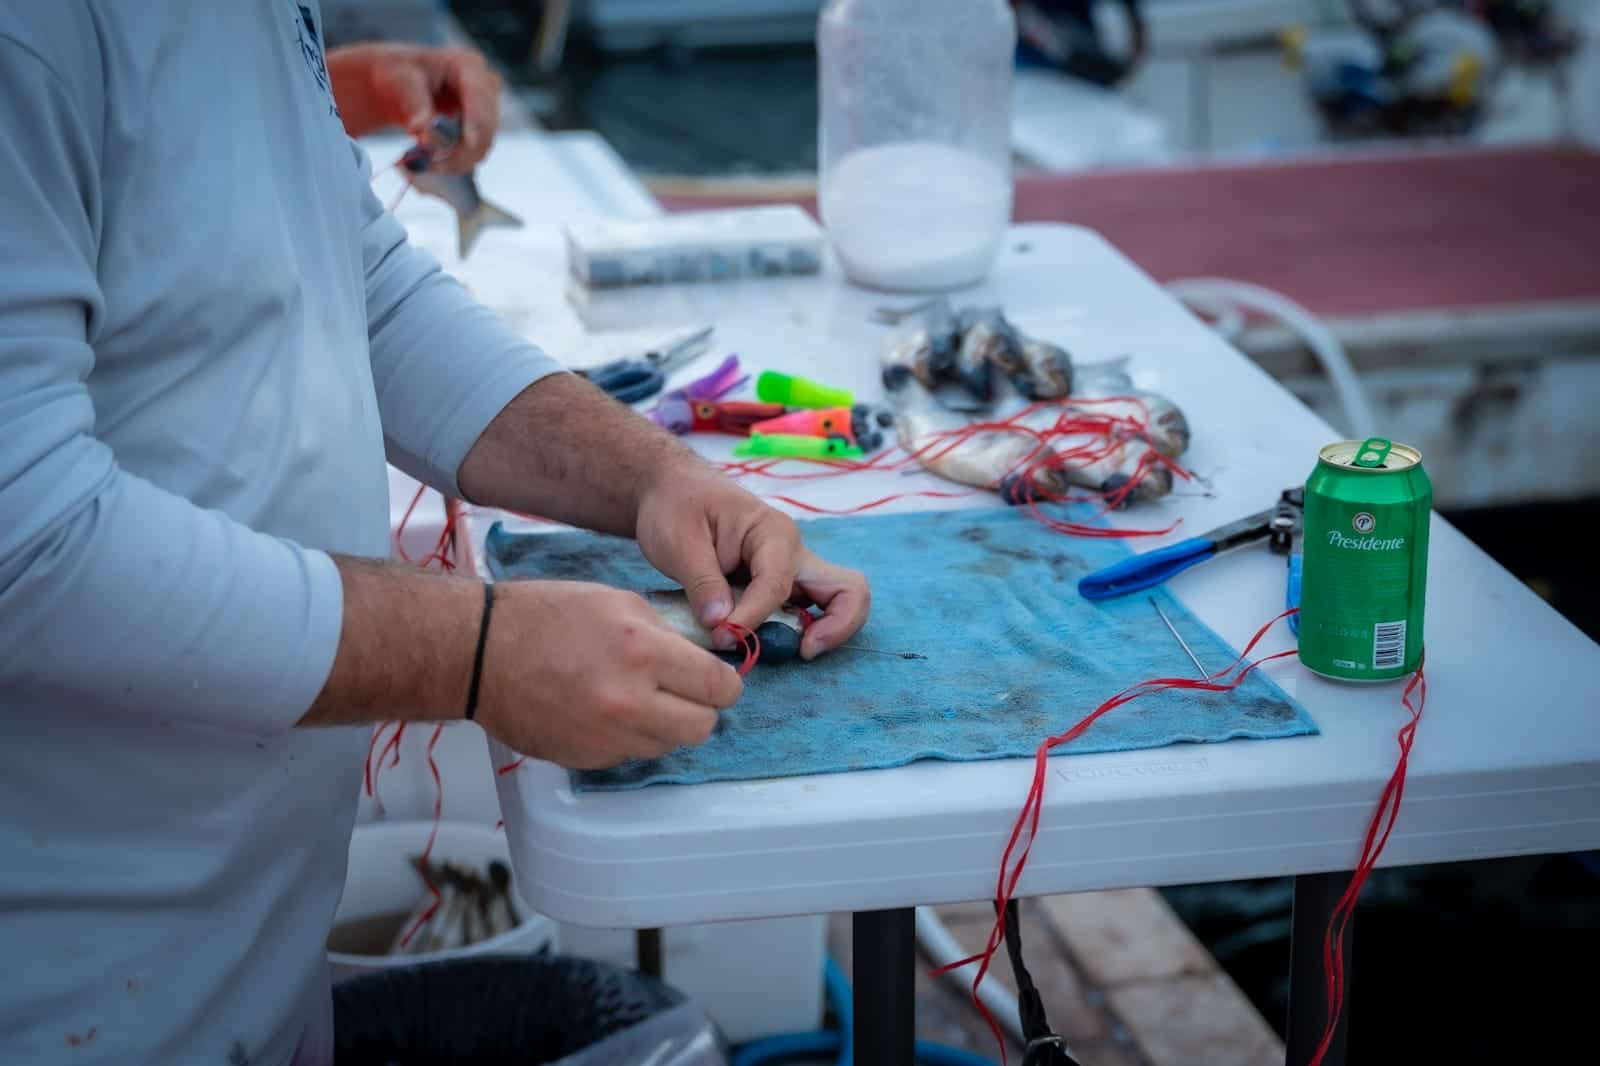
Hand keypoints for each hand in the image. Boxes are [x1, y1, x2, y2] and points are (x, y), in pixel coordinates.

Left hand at [327, 42, 501, 170]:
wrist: (399, 85)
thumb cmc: (399, 73)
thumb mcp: (400, 80)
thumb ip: (413, 103)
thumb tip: (421, 129)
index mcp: (468, 64)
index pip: (479, 97)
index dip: (477, 121)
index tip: (468, 143)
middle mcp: (485, 85)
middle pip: (486, 127)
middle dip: (460, 150)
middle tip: (428, 164)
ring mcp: (488, 108)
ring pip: (483, 145)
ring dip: (456, 161)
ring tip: (424, 164)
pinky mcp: (482, 127)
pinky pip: (476, 152)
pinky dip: (456, 162)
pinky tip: (434, 162)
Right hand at [475, 580, 742, 769]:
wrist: (481, 653)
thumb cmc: (546, 616)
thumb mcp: (618, 603)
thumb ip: (668, 634)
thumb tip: (706, 658)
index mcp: (642, 652)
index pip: (719, 686)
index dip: (725, 681)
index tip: (718, 677)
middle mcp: (629, 702)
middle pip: (704, 727)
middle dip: (702, 708)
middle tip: (686, 690)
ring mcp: (606, 738)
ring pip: (669, 745)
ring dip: (666, 724)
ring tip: (640, 697)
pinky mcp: (587, 759)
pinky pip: (631, 754)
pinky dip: (630, 736)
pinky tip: (607, 710)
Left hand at [634, 466, 870, 658]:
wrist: (672, 490)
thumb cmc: (676, 506)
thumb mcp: (679, 541)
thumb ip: (702, 583)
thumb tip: (722, 625)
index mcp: (773, 533)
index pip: (777, 585)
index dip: (753, 618)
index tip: (721, 636)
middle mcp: (793, 552)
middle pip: (847, 590)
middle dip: (836, 627)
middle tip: (802, 652)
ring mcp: (791, 569)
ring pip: (837, 602)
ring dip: (824, 631)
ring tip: (786, 650)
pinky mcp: (781, 585)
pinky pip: (809, 611)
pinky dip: (800, 631)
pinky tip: (765, 641)